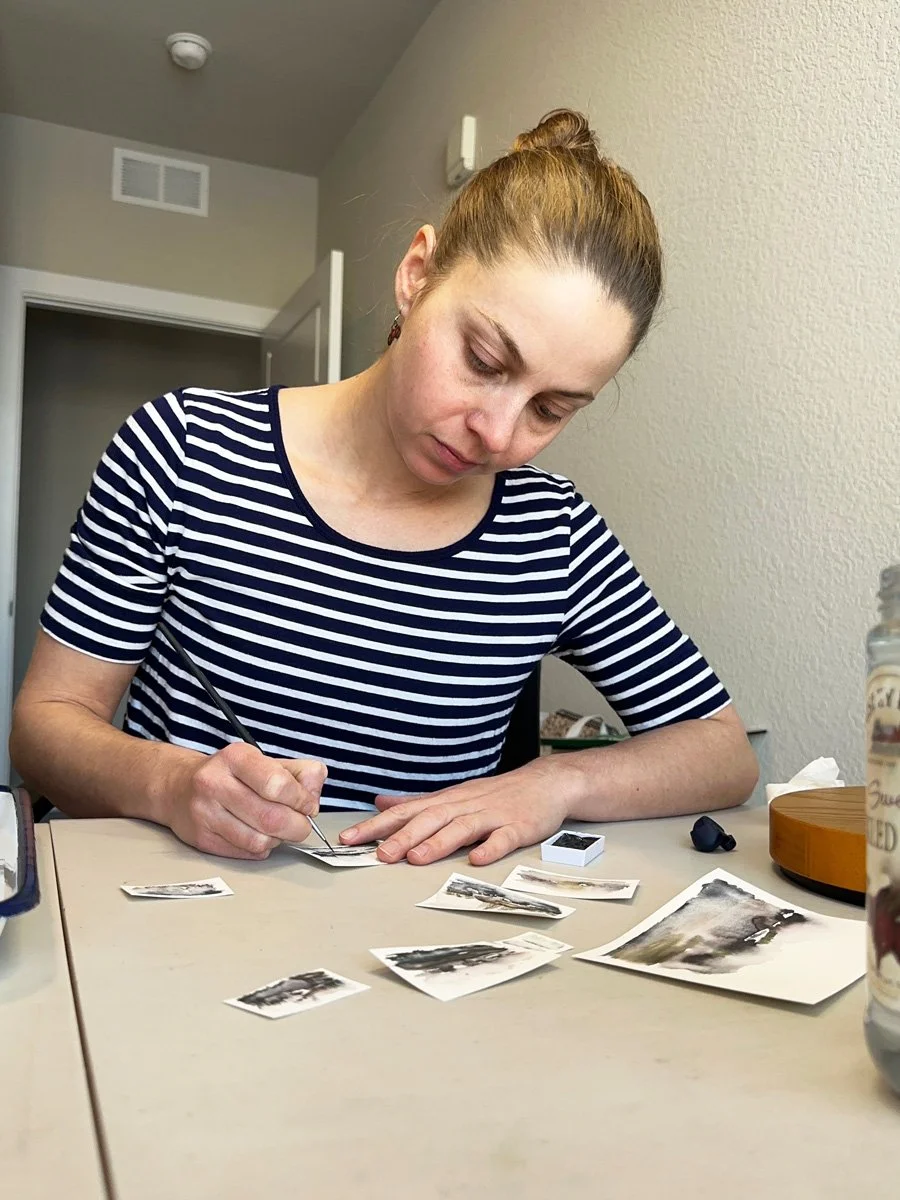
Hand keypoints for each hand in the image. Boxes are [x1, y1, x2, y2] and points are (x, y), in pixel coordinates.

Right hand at [163, 742, 326, 858]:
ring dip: (278, 839)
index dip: (302, 800)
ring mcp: (204, 812)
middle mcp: (215, 783)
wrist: (178, 787)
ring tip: (277, 829)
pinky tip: (258, 834)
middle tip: (301, 825)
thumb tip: (314, 794)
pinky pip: (246, 853)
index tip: (309, 805)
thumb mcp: (266, 761)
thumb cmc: (231, 775)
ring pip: (259, 840)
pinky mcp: (201, 838)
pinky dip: (261, 848)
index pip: (278, 784)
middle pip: (271, 818)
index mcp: (236, 757)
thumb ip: (300, 773)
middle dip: (297, 827)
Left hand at [339, 759, 570, 865]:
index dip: (377, 825)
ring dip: (437, 843)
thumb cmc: (496, 794)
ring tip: (415, 858)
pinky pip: (503, 838)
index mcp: (447, 800)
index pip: (406, 811)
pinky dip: (489, 848)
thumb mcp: (453, 794)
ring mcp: (492, 816)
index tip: (349, 838)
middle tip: (379, 854)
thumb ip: (418, 802)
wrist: (546, 783)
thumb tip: (381, 802)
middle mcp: (465, 805)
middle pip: (429, 819)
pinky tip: (477, 860)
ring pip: (461, 828)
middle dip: (402, 836)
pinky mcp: (517, 827)